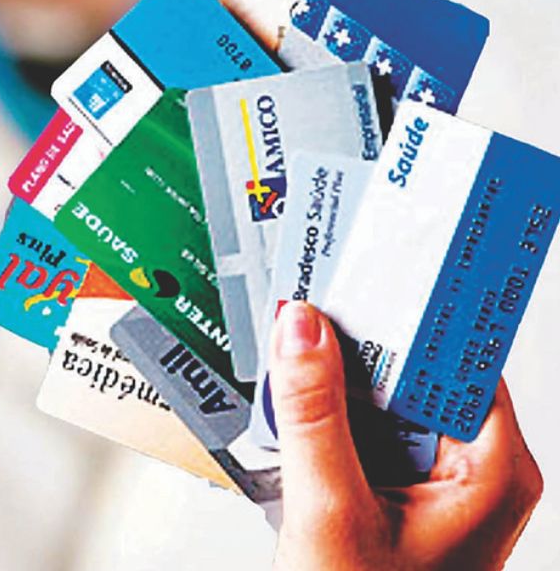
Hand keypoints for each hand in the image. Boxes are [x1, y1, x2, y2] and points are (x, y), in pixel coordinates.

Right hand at [267, 303, 541, 569]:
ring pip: (389, 406)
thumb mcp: (330, 509)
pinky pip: (370, 435)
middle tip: (309, 322)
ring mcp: (439, 486)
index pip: (461, 363)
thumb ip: (314, 415)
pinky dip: (332, 423)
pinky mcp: (403, 495)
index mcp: (493, 474)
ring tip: (295, 374)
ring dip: (339, 390)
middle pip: (420, 378)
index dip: (413, 318)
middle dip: (360, 353)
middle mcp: (476, 474)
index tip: (367, 279)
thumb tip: (302, 331)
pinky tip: (299, 423)